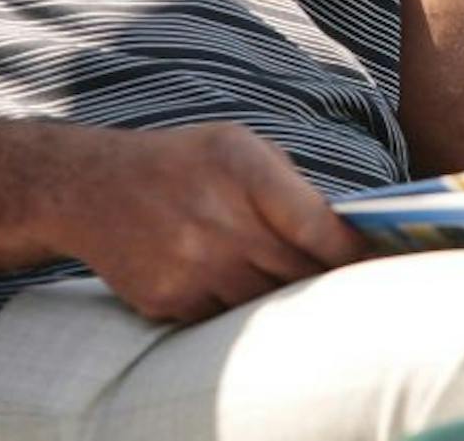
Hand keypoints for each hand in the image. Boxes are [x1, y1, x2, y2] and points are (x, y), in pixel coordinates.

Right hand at [48, 122, 364, 323]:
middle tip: (344, 282)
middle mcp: (217, 219)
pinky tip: (234, 285)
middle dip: (323, 279)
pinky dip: (237, 308)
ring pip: (265, 302)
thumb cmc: (180, 162)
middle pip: (297, 272)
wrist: (91, 188)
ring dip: (281, 297)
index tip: (372, 261)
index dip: (350, 252)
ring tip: (289, 284)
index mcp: (241, 169)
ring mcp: (191, 265)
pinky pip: (224, 318)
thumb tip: (341, 230)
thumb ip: (288, 184)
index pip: (316, 226)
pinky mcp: (168, 299)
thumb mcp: (237, 146)